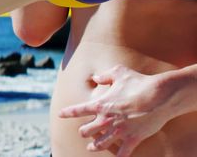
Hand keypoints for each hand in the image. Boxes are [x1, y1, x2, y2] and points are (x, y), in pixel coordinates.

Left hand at [59, 65, 173, 155]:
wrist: (160, 95)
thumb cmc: (140, 82)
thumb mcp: (119, 73)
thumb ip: (105, 76)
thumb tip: (96, 77)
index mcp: (101, 104)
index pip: (78, 110)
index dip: (67, 113)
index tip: (60, 114)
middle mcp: (107, 120)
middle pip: (87, 131)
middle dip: (84, 132)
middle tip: (84, 132)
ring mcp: (120, 131)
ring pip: (100, 144)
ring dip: (95, 146)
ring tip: (91, 148)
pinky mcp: (133, 138)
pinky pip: (123, 153)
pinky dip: (119, 156)